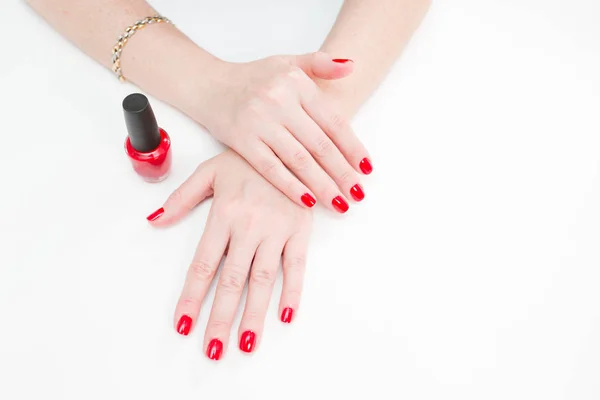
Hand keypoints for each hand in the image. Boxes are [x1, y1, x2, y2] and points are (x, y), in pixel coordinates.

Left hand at [147, 150, 311, 359]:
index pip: (204, 265)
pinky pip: (297, 265)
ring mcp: (277, 229)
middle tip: (213, 349)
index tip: (183, 325)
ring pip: (263, 278)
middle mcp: (249, 226)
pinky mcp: (301, 229)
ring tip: (247, 342)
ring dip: (255, 312)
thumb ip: (181, 198)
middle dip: (221, 317)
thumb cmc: (247, 159)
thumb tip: (154, 220)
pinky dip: (293, 290)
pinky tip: (285, 314)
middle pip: (232, 280)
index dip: (192, 297)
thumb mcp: (209, 171)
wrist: (289, 141)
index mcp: (225, 214)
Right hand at [193, 52, 371, 212]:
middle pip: (319, 145)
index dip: (353, 147)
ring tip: (340, 203)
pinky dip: (291, 186)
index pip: (333, 121)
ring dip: (322, 185)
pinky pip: (271, 168)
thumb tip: (352, 66)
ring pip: (298, 160)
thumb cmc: (253, 77)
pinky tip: (308, 202)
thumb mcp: (288, 62)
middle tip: (358, 194)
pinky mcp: (242, 142)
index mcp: (296, 83)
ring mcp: (259, 123)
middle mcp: (279, 102)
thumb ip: (321, 64)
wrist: (209, 85)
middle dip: (342, 173)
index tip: (367, 169)